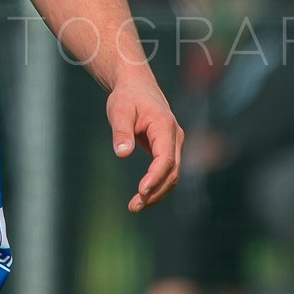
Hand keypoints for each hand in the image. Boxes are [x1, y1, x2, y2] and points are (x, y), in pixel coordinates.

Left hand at [109, 78, 183, 211]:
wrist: (136, 86)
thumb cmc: (126, 97)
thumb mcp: (118, 110)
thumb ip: (121, 131)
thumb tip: (121, 153)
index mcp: (164, 126)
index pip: (165, 158)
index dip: (155, 177)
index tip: (140, 191)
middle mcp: (175, 137)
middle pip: (172, 172)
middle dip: (155, 192)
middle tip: (133, 206)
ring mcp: (174, 144)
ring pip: (172, 175)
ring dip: (156, 194)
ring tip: (134, 207)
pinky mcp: (168, 150)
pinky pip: (167, 172)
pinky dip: (157, 187)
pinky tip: (141, 198)